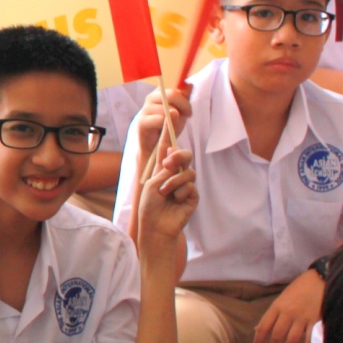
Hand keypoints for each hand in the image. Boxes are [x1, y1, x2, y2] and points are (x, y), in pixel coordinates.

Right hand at [136, 86, 190, 159]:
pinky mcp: (142, 121)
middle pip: (172, 94)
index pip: (175, 89)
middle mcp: (151, 97)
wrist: (155, 145)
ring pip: (167, 108)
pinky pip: (160, 120)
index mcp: (159, 93)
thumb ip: (184, 98)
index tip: (188, 109)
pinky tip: (165, 132)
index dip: (184, 98)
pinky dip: (166, 126)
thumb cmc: (167, 126)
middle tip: (187, 116)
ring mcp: (145, 109)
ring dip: (175, 119)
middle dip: (184, 105)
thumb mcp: (179, 111)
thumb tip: (189, 84)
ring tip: (175, 126)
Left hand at [136, 144, 194, 276]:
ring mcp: (185, 185)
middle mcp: (175, 174)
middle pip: (184, 156)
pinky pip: (191, 186)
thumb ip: (164, 167)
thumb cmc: (149, 206)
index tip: (172, 116)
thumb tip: (173, 148)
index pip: (168, 148)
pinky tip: (175, 201)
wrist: (156, 226)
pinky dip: (180, 192)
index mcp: (162, 169)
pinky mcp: (193, 196)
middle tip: (168, 163)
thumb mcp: (152, 183)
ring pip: (188, 172)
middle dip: (178, 156)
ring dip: (174, 181)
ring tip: (164, 192)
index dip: (170, 131)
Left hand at [253, 269, 323, 342]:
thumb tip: (257, 329)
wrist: (320, 279)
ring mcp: (303, 318)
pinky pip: (309, 339)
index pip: (264, 326)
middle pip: (277, 336)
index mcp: (277, 306)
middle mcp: (288, 313)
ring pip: (292, 340)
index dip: (258, 340)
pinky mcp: (316, 321)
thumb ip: (271, 314)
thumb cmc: (299, 288)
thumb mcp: (281, 298)